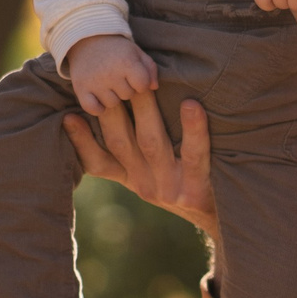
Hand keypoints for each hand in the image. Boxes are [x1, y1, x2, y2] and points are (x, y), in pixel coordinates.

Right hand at [62, 33, 156, 116]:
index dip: (140, 82)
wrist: (85, 39)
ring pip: (112, 104)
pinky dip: (97, 107)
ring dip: (111, 96)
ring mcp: (94, 82)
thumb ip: (150, 68)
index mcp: (126, 62)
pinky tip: (97, 97)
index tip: (133, 75)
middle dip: (125, 87)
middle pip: (127, 95)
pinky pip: (93, 109)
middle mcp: (110, 73)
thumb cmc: (115, 48)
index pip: (143, 86)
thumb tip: (154, 87)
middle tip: (116, 76)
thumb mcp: (136, 52)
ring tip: (106, 82)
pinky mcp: (80, 88)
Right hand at [64, 88, 217, 232]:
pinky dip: (193, 129)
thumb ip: (133, 154)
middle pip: (121, 143)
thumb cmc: (191, 185)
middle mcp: (146, 185)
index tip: (67, 117)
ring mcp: (170, 189)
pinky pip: (194, 153)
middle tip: (111, 76)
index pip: (98, 162)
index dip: (80, 141)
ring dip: (145, 110)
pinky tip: (192, 104)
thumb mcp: (154, 176)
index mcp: (133, 180)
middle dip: (113, 109)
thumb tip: (101, 115)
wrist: (229, 221)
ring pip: (152, 143)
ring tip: (142, 82)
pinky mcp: (197, 190)